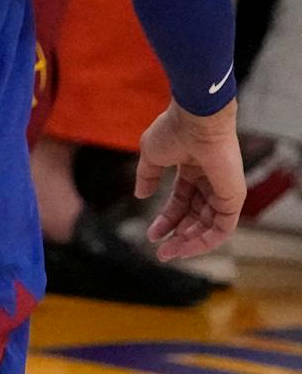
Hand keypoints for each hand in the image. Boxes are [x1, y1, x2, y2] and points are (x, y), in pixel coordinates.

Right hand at [136, 100, 243, 261]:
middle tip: (161, 252)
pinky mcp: (233, 199)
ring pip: (208, 227)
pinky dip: (205, 241)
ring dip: (189, 242)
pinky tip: (185, 247)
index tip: (151, 235)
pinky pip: (222, 228)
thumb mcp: (151, 155)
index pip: (181, 202)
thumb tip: (140, 194)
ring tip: (169, 252)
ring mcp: (223, 191)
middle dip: (177, 235)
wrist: (195, 121)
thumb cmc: (173, 130)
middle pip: (194, 217)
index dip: (166, 220)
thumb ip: (147, 176)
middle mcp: (210, 182)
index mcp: (192, 169)